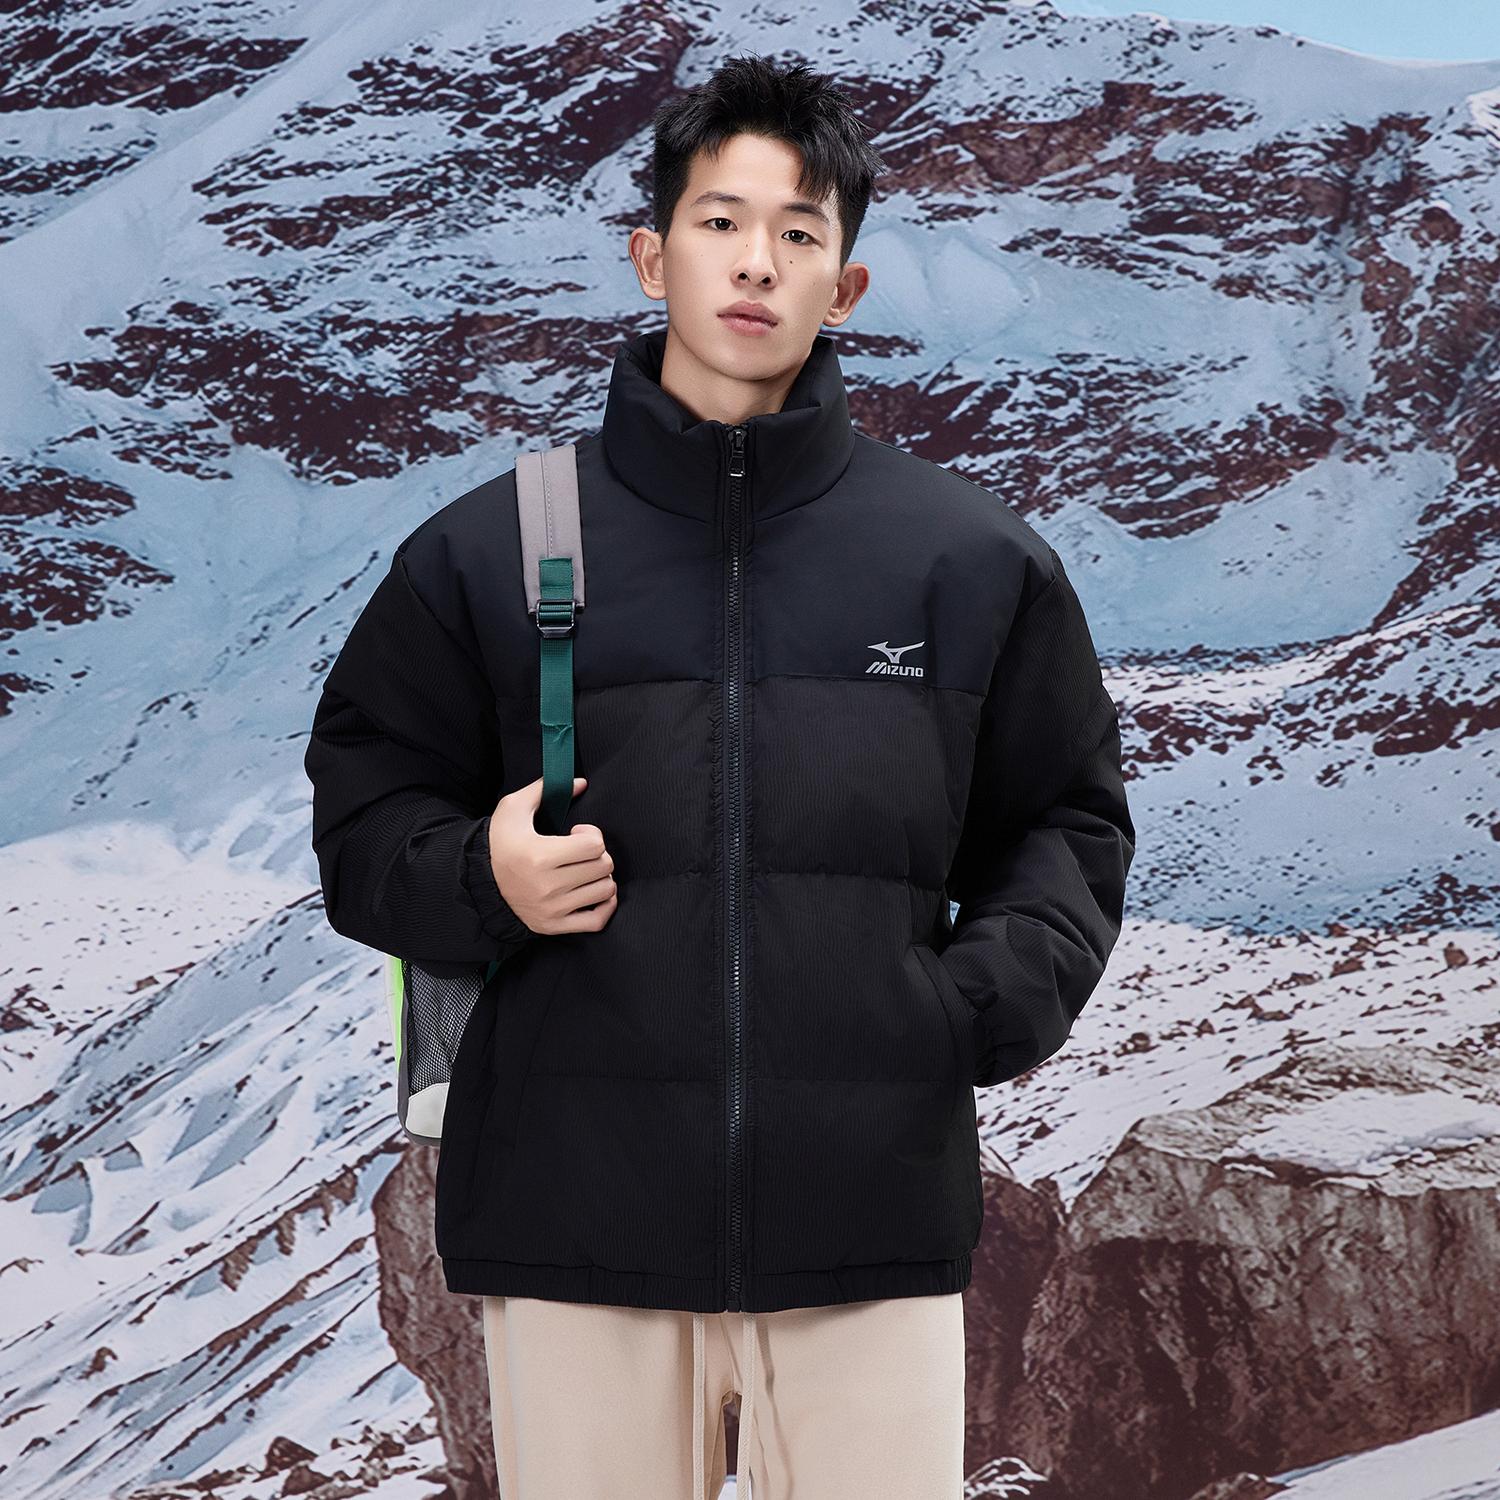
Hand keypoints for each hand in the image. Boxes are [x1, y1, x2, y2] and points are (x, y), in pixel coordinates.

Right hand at [489, 775, 617, 933]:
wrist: (480, 881)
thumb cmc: (500, 842)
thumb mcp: (513, 808)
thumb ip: (545, 789)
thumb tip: (580, 782)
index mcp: (539, 856)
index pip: (595, 845)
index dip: (592, 834)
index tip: (577, 834)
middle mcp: (547, 886)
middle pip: (603, 866)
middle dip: (598, 854)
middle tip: (581, 852)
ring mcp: (552, 909)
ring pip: (605, 890)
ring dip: (601, 877)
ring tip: (584, 870)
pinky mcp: (553, 926)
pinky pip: (597, 921)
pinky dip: (605, 906)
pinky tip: (595, 892)